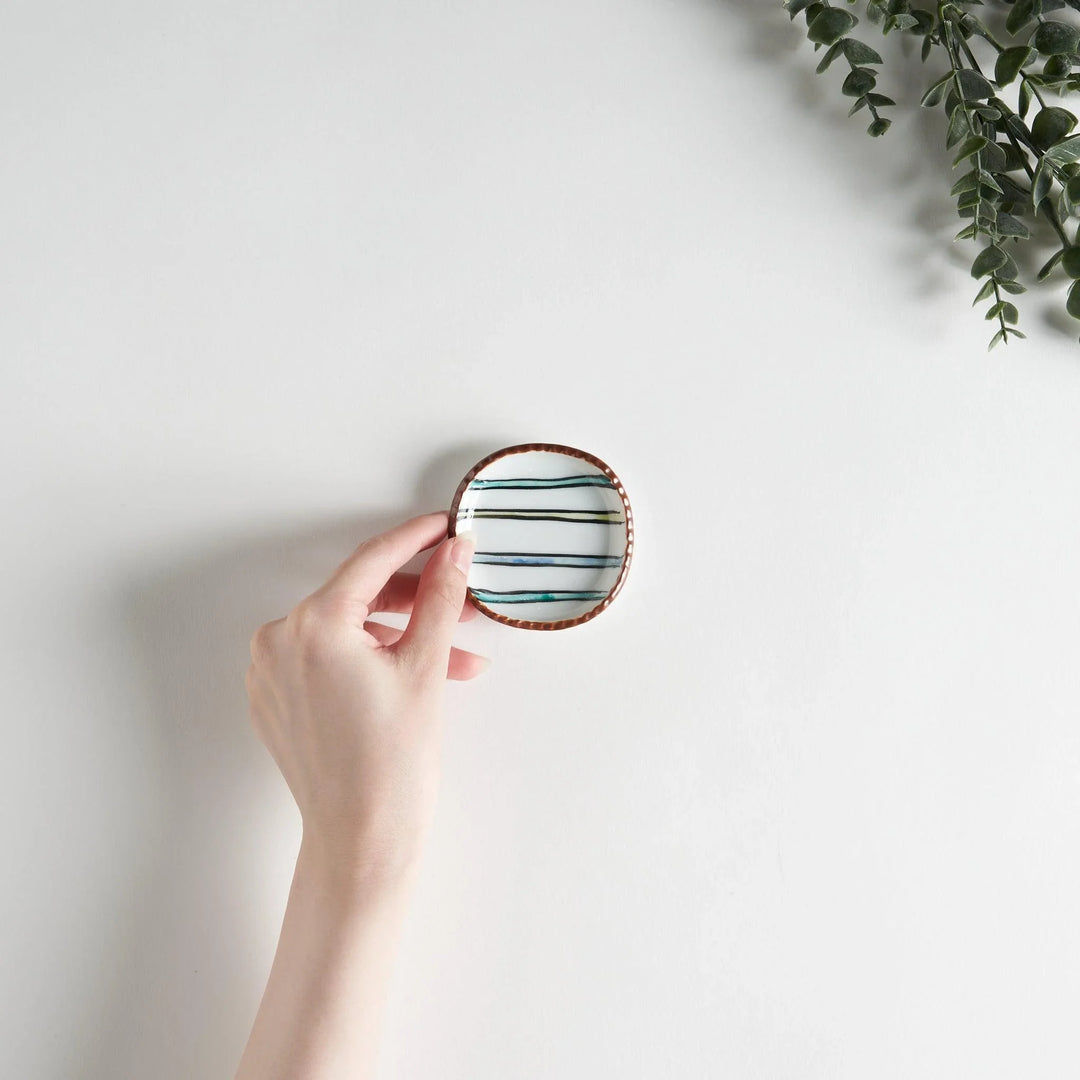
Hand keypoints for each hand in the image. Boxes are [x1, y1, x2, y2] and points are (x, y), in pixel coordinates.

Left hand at [245, 512, 485, 883]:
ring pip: (346, 630)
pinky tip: (412, 673)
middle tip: (462, 598)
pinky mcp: (273, 698)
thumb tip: (454, 551)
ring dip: (400, 635)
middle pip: (357, 596)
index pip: (372, 560)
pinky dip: (368, 658)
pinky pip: (326, 658)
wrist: (361, 839)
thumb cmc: (392, 763)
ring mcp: (270, 671)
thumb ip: (439, 596)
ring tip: (454, 659)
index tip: (443, 526)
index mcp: (313, 625)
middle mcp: (279, 640)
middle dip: (416, 598)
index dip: (415, 538)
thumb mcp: (426, 668)